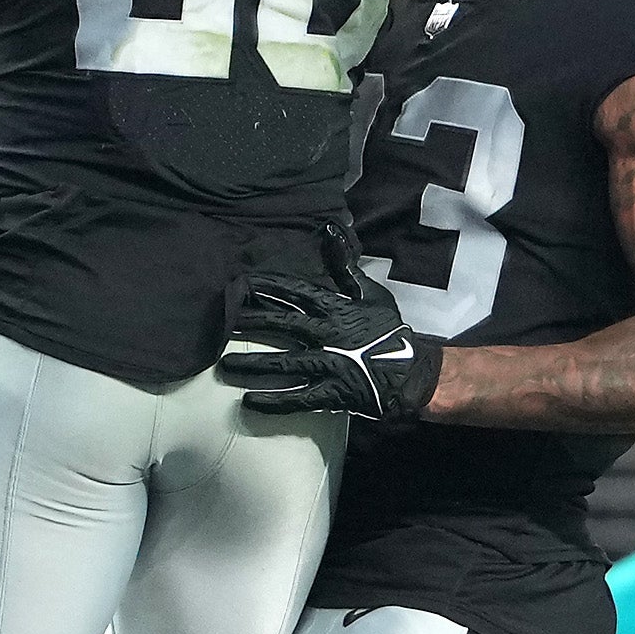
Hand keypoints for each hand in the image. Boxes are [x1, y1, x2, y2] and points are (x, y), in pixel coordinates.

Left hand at [216, 241, 441, 424]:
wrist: (410, 372)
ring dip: (253, 364)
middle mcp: (329, 334)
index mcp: (337, 309)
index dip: (269, 286)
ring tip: (224, 365)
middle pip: (283, 325)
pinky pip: (298, 397)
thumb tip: (330, 231)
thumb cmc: (387, 330)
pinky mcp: (333, 393)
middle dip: (251, 322)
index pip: (297, 292)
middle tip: (224, 322)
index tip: (243, 283)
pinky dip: (274, 401)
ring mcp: (330, 365)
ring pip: (284, 363)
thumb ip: (345, 267)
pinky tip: (249, 401)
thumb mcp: (370, 293)